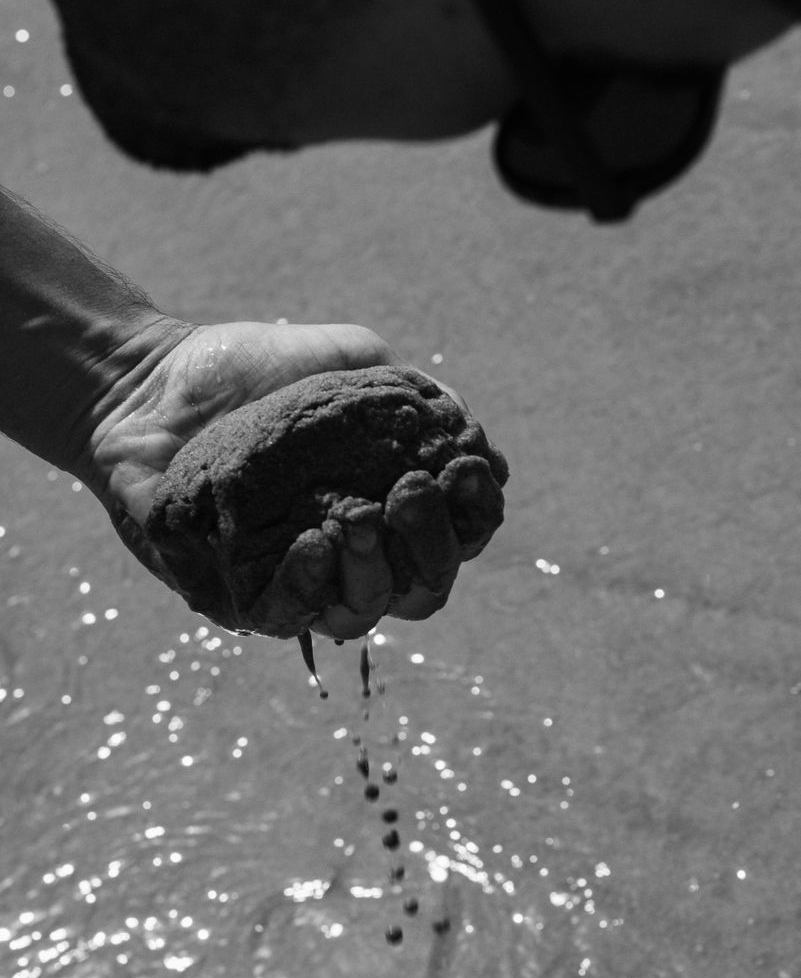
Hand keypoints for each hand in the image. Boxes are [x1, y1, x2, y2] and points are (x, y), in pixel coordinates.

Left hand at [88, 321, 494, 639]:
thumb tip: (480, 444)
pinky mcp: (237, 595)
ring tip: (359, 515)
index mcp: (385, 506)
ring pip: (362, 612)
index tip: (470, 470)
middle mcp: (349, 553)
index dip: (474, 516)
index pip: (454, 538)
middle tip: (411, 492)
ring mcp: (296, 579)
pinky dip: (312, 584)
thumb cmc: (256, 369)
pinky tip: (316, 543)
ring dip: (375, 570)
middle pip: (420, 589)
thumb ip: (417, 395)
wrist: (157, 380)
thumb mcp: (351, 362)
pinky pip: (287, 615)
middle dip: (431, 548)